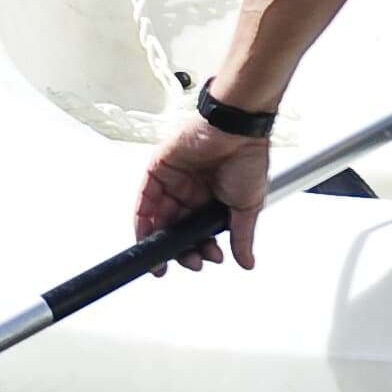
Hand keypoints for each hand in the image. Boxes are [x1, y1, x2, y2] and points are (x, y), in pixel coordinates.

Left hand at [132, 123, 270, 271]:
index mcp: (210, 201)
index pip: (198, 233)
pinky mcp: (158, 170)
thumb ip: (241, 236)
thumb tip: (247, 262)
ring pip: (158, 218)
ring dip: (160, 241)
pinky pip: (144, 199)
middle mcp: (189, 193)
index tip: (204, 261)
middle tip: (191, 261)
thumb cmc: (248, 158)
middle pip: (176, 229)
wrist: (237, 129)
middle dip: (182, 250)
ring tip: (168, 257)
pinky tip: (147, 236)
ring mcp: (172, 182)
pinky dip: (142, 220)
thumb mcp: (247, 207)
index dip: (200, 250)